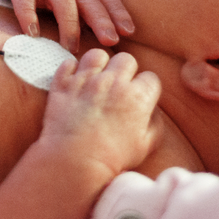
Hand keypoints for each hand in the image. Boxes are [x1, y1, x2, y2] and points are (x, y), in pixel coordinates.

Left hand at [40, 49, 159, 176]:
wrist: (74, 163)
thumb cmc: (112, 159)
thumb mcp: (146, 146)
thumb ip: (155, 124)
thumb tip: (152, 110)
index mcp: (137, 97)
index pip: (150, 78)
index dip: (146, 89)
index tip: (139, 98)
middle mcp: (112, 83)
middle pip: (126, 59)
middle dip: (126, 71)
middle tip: (118, 87)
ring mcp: (86, 81)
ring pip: (97, 55)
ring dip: (99, 65)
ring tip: (96, 79)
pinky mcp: (63, 84)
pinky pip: (68, 64)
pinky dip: (71, 70)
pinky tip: (75, 82)